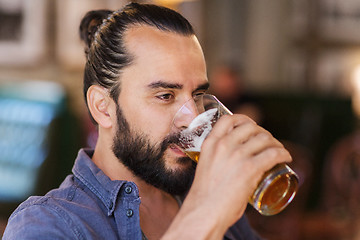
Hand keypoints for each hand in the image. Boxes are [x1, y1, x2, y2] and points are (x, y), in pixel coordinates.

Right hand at [163, 114, 291, 239]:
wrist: (204, 213)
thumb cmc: (204, 197)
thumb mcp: (206, 168)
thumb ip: (218, 160)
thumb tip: (232, 164)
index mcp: (210, 144)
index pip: (228, 119)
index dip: (243, 119)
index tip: (251, 125)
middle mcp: (224, 145)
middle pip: (251, 126)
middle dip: (263, 132)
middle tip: (267, 142)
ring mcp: (237, 155)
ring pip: (264, 138)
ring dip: (275, 143)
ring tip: (279, 150)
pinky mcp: (250, 168)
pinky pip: (274, 153)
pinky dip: (284, 154)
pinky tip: (286, 158)